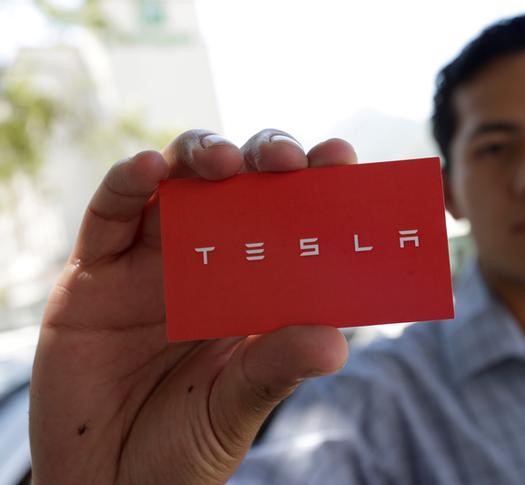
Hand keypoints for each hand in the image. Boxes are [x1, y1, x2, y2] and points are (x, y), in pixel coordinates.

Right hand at [29, 129, 355, 484]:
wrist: (108, 482)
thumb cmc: (184, 443)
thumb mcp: (237, 406)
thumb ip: (276, 368)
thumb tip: (335, 343)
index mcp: (255, 287)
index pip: (293, 220)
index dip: (317, 183)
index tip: (341, 159)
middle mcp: (208, 261)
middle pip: (240, 184)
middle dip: (265, 157)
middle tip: (290, 161)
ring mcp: (151, 259)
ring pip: (178, 179)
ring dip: (202, 154)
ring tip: (223, 161)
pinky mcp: (95, 270)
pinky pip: (109, 211)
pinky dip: (127, 180)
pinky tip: (149, 168)